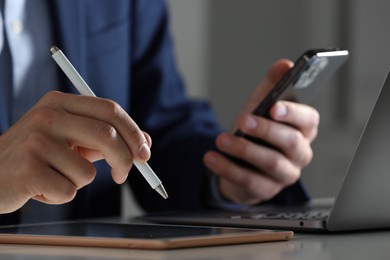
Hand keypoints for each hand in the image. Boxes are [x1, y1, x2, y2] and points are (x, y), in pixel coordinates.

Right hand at [0, 91, 150, 213]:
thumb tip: (145, 142)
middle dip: (125, 160)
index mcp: (60, 102)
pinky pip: (69, 190)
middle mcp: (47, 115)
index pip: (110, 109)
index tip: (144, 152)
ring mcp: (36, 141)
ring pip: (88, 171)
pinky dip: (61, 195)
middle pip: (107, 135)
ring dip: (78, 182)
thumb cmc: (34, 157)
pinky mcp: (28, 169)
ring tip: (54, 177)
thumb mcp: (68, 140)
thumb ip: (104, 139)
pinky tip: (40, 187)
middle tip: (123, 175)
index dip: (133, 132)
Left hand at [203, 60, 319, 204]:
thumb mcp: (261, 107)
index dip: (293, 113)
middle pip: (291, 142)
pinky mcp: (265, 190)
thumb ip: (272, 86)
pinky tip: (212, 157)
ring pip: (272, 163)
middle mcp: (299, 154)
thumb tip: (284, 64)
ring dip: (244, 150)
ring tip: (222, 140)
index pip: (309, 120)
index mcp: (302, 130)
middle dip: (266, 130)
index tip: (275, 107)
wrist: (242, 164)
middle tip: (244, 120)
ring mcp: (285, 174)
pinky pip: (249, 180)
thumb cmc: (256, 133)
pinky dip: (228, 168)